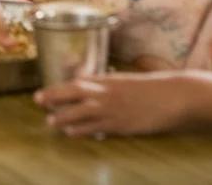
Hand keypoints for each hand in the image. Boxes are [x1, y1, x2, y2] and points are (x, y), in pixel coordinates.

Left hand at [34, 72, 191, 136]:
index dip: (59, 87)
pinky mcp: (120, 124)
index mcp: (109, 80)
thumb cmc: (152, 89)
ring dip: (63, 117)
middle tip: (38, 100)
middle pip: (74, 92)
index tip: (44, 91)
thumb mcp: (126, 81)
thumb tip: (88, 82)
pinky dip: (82, 130)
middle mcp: (107, 92)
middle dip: (54, 96)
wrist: (174, 97)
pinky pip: (96, 127)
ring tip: (50, 122)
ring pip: (81, 112)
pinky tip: (71, 132)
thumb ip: (106, 83)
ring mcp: (113, 109)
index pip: (78, 82)